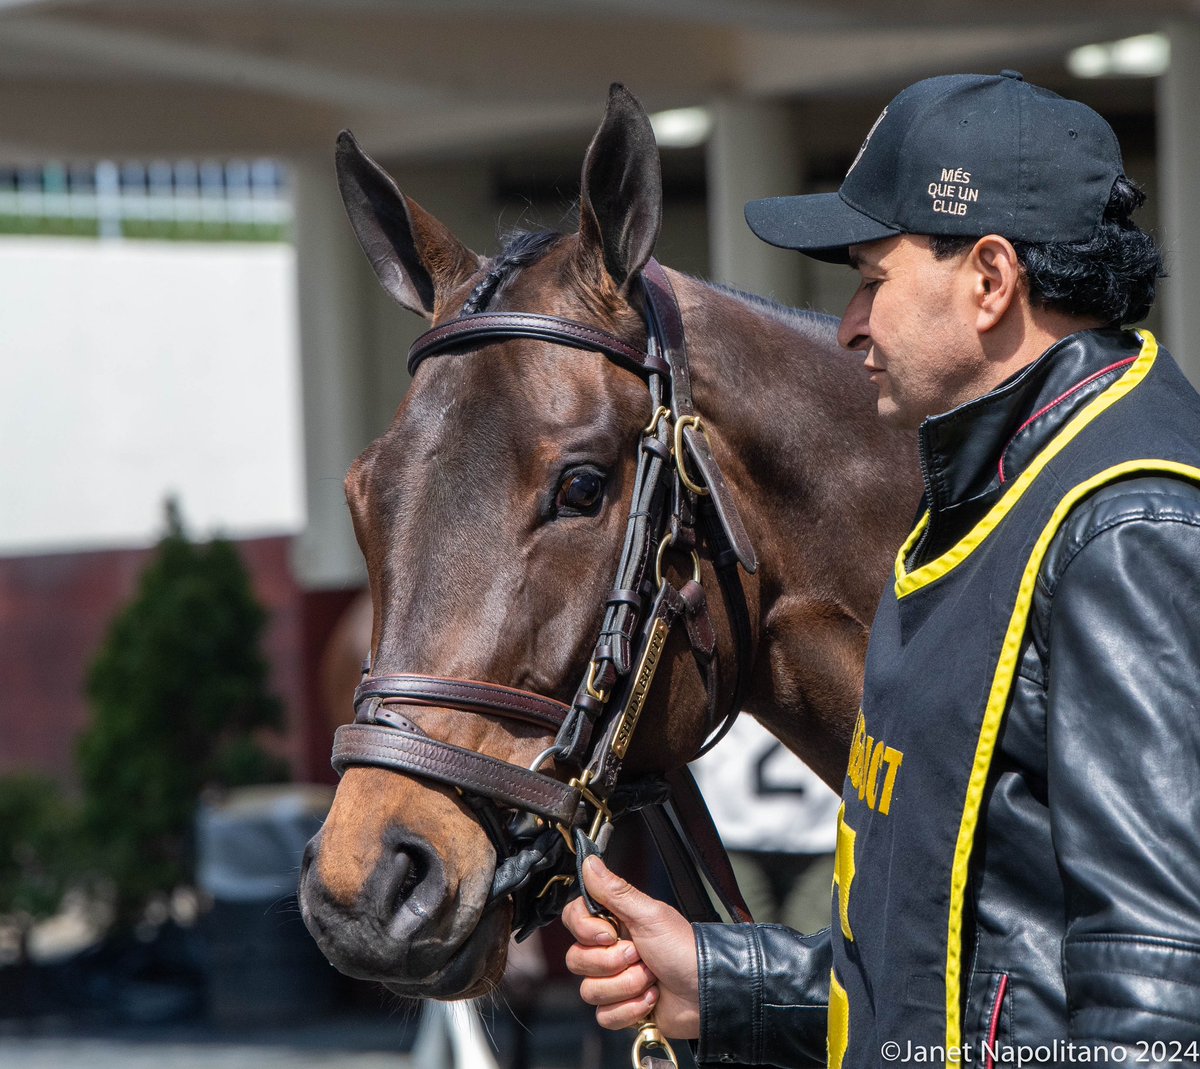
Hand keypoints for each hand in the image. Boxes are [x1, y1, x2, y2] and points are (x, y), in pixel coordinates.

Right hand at [561, 854, 699, 1037]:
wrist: (707, 992)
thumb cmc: (682, 948)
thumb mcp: (648, 914)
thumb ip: (614, 890)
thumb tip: (589, 860)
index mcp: (614, 922)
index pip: (573, 920)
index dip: (585, 931)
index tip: (609, 934)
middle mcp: (610, 950)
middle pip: (576, 959)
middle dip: (612, 962)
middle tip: (640, 955)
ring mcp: (615, 981)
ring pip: (590, 991)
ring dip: (626, 986)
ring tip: (652, 978)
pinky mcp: (622, 1009)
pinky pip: (604, 1016)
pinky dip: (630, 1009)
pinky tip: (651, 999)